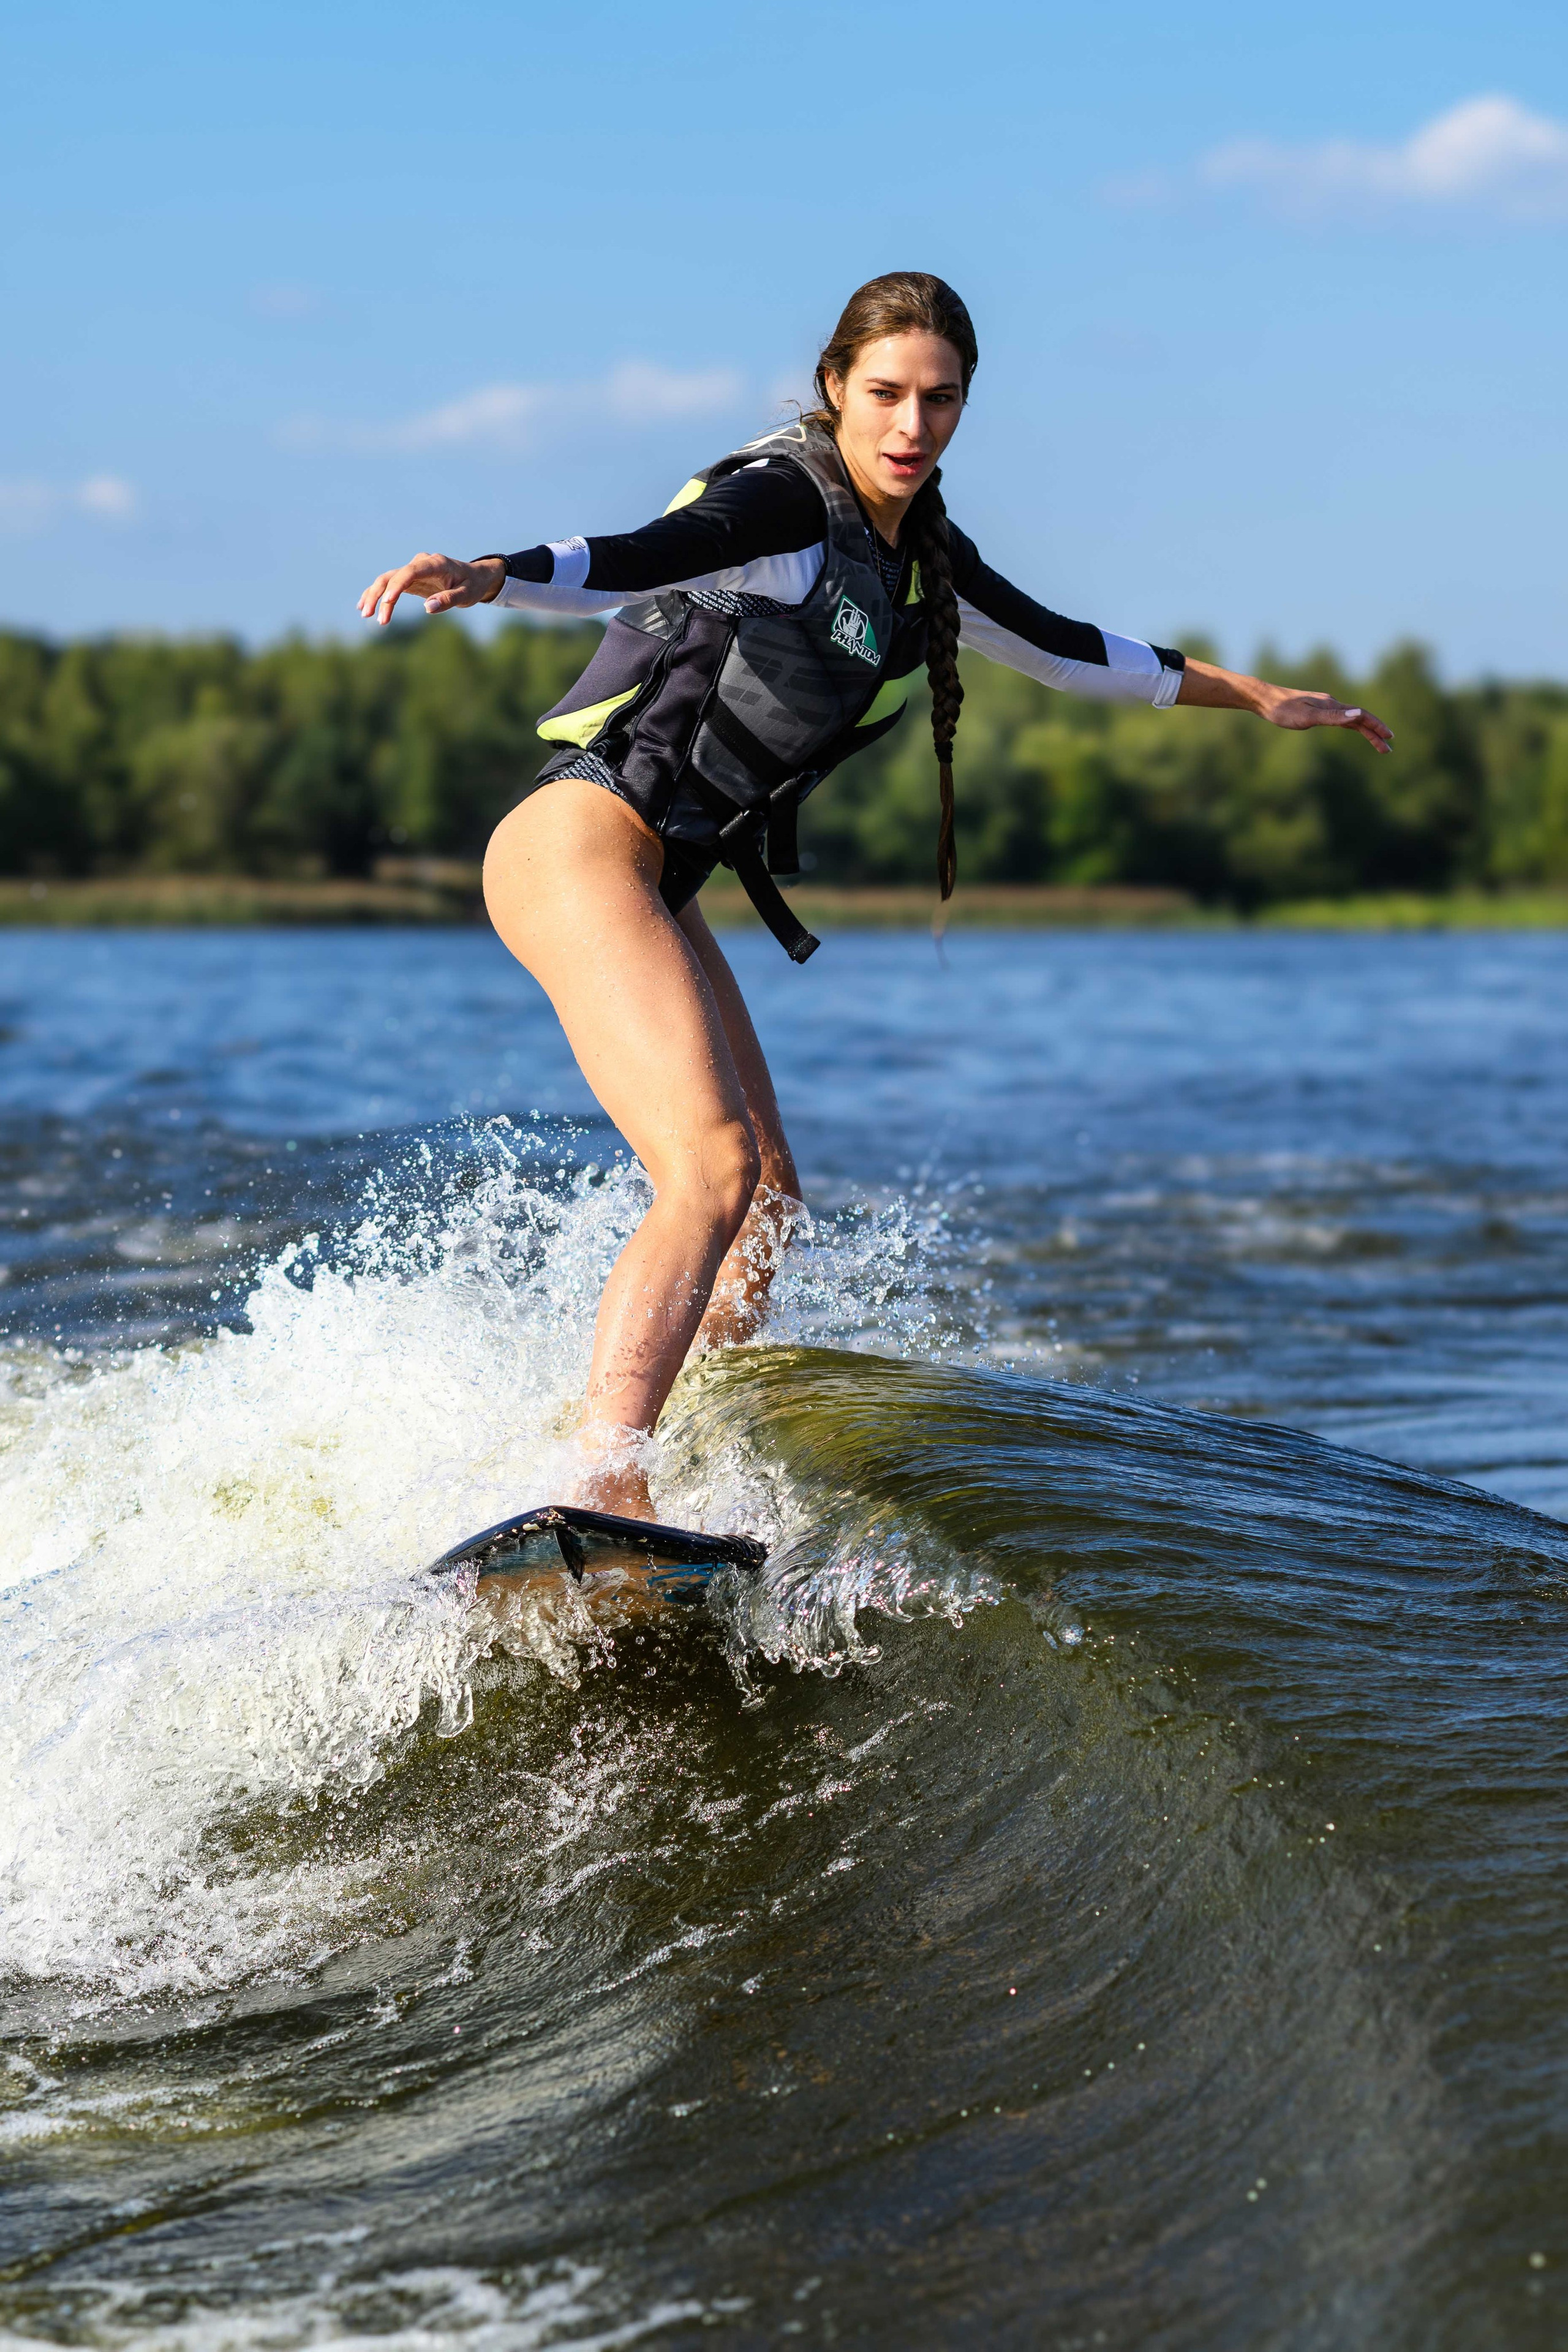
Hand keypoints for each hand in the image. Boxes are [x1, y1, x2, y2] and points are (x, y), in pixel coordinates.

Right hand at [356, 552, 503, 625]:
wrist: (475, 576)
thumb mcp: (467, 595)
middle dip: (379, 595)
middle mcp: (420, 563)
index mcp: (435, 564)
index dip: (397, 586)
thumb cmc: (472, 585)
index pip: (410, 572)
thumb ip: (449, 599)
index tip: (388, 602)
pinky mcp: (410, 579)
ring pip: (387, 580)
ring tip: (365, 614)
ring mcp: (413, 570)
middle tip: (371, 616)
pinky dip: (377, 594)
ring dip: (374, 596)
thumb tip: (427, 608)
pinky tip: (364, 606)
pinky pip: (389, 585)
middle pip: (392, 576)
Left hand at [1261, 685, 1392, 754]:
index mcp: (1333, 706)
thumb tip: (1358, 715)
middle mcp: (1332, 704)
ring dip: (1365, 731)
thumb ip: (1333, 717)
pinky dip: (1352, 725)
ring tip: (1376, 742)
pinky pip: (1340, 719)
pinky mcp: (1316, 710)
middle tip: (1387, 748)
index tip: (1389, 738)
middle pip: (1359, 719)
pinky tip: (1353, 728)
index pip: (1361, 716)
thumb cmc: (1283, 710)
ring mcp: (1325, 707)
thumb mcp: (1308, 717)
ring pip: (1351, 719)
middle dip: (1375, 733)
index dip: (1376, 727)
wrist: (1265, 699)